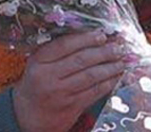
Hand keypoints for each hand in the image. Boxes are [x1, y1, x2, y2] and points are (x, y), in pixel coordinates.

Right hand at [14, 31, 129, 131]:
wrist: (28, 115)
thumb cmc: (37, 83)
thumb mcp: (39, 63)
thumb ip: (58, 50)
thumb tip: (89, 36)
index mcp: (39, 61)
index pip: (64, 45)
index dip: (85, 39)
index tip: (101, 35)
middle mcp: (48, 77)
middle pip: (81, 60)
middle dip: (103, 52)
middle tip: (117, 46)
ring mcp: (61, 93)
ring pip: (90, 76)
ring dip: (109, 67)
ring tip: (121, 60)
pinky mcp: (71, 107)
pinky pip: (94, 92)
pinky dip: (108, 83)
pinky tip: (116, 76)